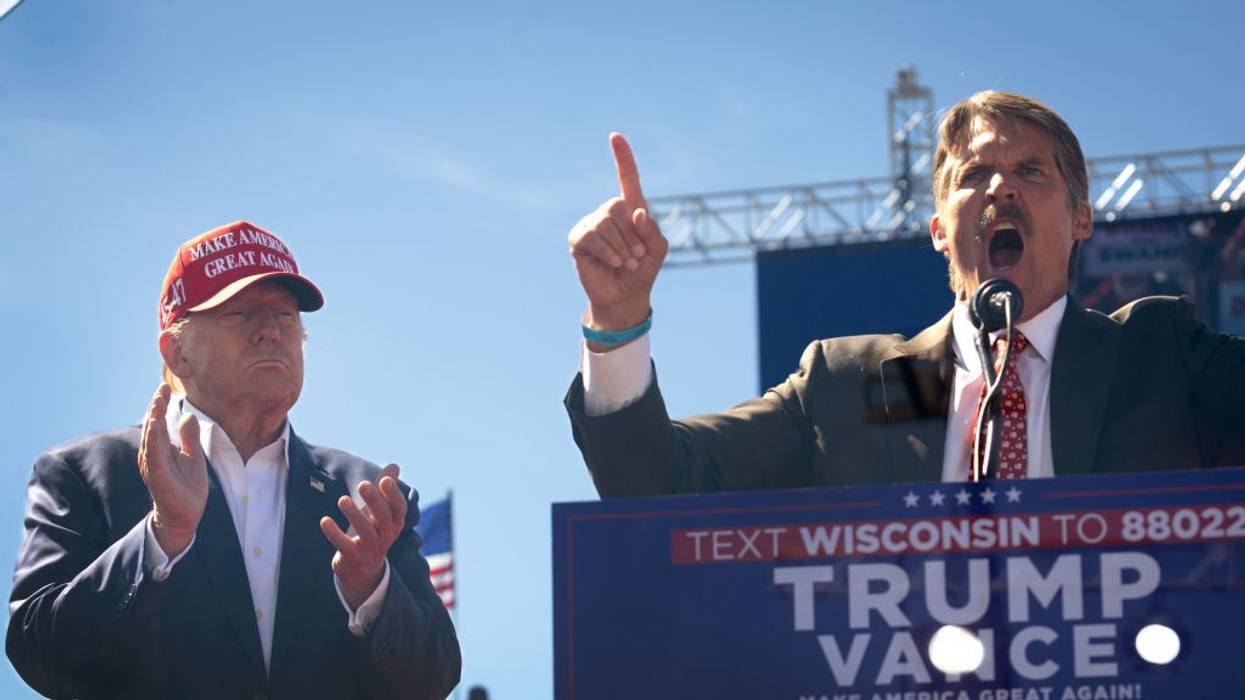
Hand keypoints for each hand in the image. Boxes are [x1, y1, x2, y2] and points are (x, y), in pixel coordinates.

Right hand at [138, 383, 207, 557]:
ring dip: (153, 419)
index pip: (160, 421)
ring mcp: (154, 464)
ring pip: (151, 437)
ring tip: (157, 402)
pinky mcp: (158, 476)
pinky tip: (155, 426)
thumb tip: (187, 416)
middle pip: (153, 425)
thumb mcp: (193, 456)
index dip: (161, 404)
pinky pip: (153, 455)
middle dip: (156, 406)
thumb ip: (188, 437)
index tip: (166, 386)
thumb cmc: (187, 485)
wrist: (186, 513)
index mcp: (162, 447)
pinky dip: (153, 440)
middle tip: (161, 389)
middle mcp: (153, 453)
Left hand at [319, 463, 406, 609]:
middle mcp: (385, 537)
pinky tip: (325, 520)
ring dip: (354, 515)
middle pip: (383, 518)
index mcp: (394, 524)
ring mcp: (370, 549)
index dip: (393, 494)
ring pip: (365, 533)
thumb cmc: (372, 531)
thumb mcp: (379, 511)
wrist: (363, 569)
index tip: (384, 480)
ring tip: (342, 499)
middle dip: (374, 501)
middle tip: (362, 484)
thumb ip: (385, 489)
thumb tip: (394, 465)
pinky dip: (334, 534)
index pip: (398, 508)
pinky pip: (344, 546)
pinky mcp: (352, 558)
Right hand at [568, 133, 668, 338]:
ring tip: (625, 263)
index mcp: (630, 209)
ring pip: (606, 223)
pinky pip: (593, 237)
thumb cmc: (642, 271)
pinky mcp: (578, 239)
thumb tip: (636, 211)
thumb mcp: (658, 250)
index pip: (627, 179)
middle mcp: (608, 213)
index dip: (623, 158)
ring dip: (622, 248)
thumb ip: (652, 230)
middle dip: (632, 235)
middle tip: (636, 257)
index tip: (615, 136)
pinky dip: (608, 252)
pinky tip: (612, 263)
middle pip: (618, 205)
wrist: (625, 297)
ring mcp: (591, 224)